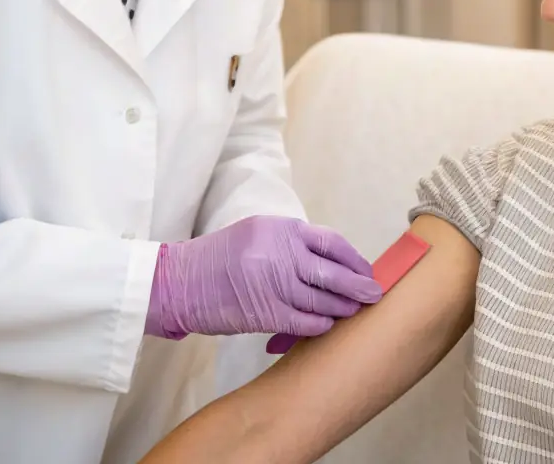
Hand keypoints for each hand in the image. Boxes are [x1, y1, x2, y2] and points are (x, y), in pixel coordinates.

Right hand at [145, 216, 381, 339]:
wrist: (180, 281)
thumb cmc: (220, 258)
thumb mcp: (256, 234)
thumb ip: (290, 244)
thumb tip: (331, 261)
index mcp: (280, 228)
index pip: (330, 242)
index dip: (354, 259)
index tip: (365, 270)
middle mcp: (280, 252)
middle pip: (333, 272)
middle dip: (358, 286)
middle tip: (373, 295)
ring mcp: (273, 283)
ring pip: (322, 300)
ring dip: (342, 308)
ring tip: (353, 312)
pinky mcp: (264, 312)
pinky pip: (304, 321)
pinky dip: (320, 325)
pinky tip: (327, 325)